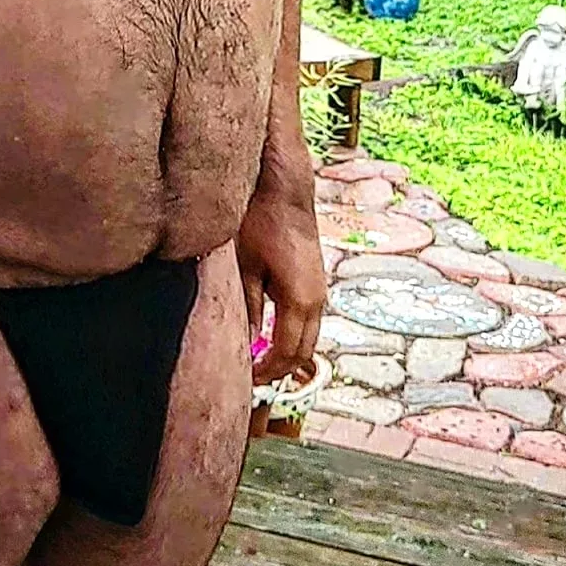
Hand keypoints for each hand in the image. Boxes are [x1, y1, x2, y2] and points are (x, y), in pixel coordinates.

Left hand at [238, 183, 325, 386]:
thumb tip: (247, 342)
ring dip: (286, 351)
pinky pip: (307, 318)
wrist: (284, 187)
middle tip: (250, 376)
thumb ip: (249, 308)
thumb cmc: (261, 220)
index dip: (266, 371)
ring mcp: (320, 289)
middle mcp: (317, 299)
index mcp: (301, 300)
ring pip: (307, 335)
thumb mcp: (245, 267)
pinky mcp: (315, 279)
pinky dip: (290, 332)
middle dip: (278, 368)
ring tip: (256, 358)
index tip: (244, 378)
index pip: (287, 353)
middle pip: (303, 351)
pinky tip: (267, 332)